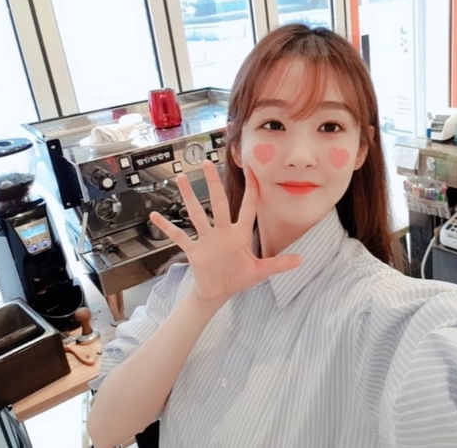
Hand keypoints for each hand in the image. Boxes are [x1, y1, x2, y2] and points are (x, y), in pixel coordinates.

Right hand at [149, 161, 301, 305]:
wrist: (217, 292)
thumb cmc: (237, 279)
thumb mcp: (260, 272)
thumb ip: (278, 264)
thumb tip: (301, 259)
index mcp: (240, 235)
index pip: (248, 207)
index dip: (252, 189)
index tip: (252, 170)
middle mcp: (222, 232)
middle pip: (218, 203)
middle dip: (213, 183)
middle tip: (207, 163)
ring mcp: (206, 240)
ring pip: (197, 214)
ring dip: (189, 198)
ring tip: (181, 178)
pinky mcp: (194, 251)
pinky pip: (179, 237)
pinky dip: (167, 228)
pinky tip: (155, 216)